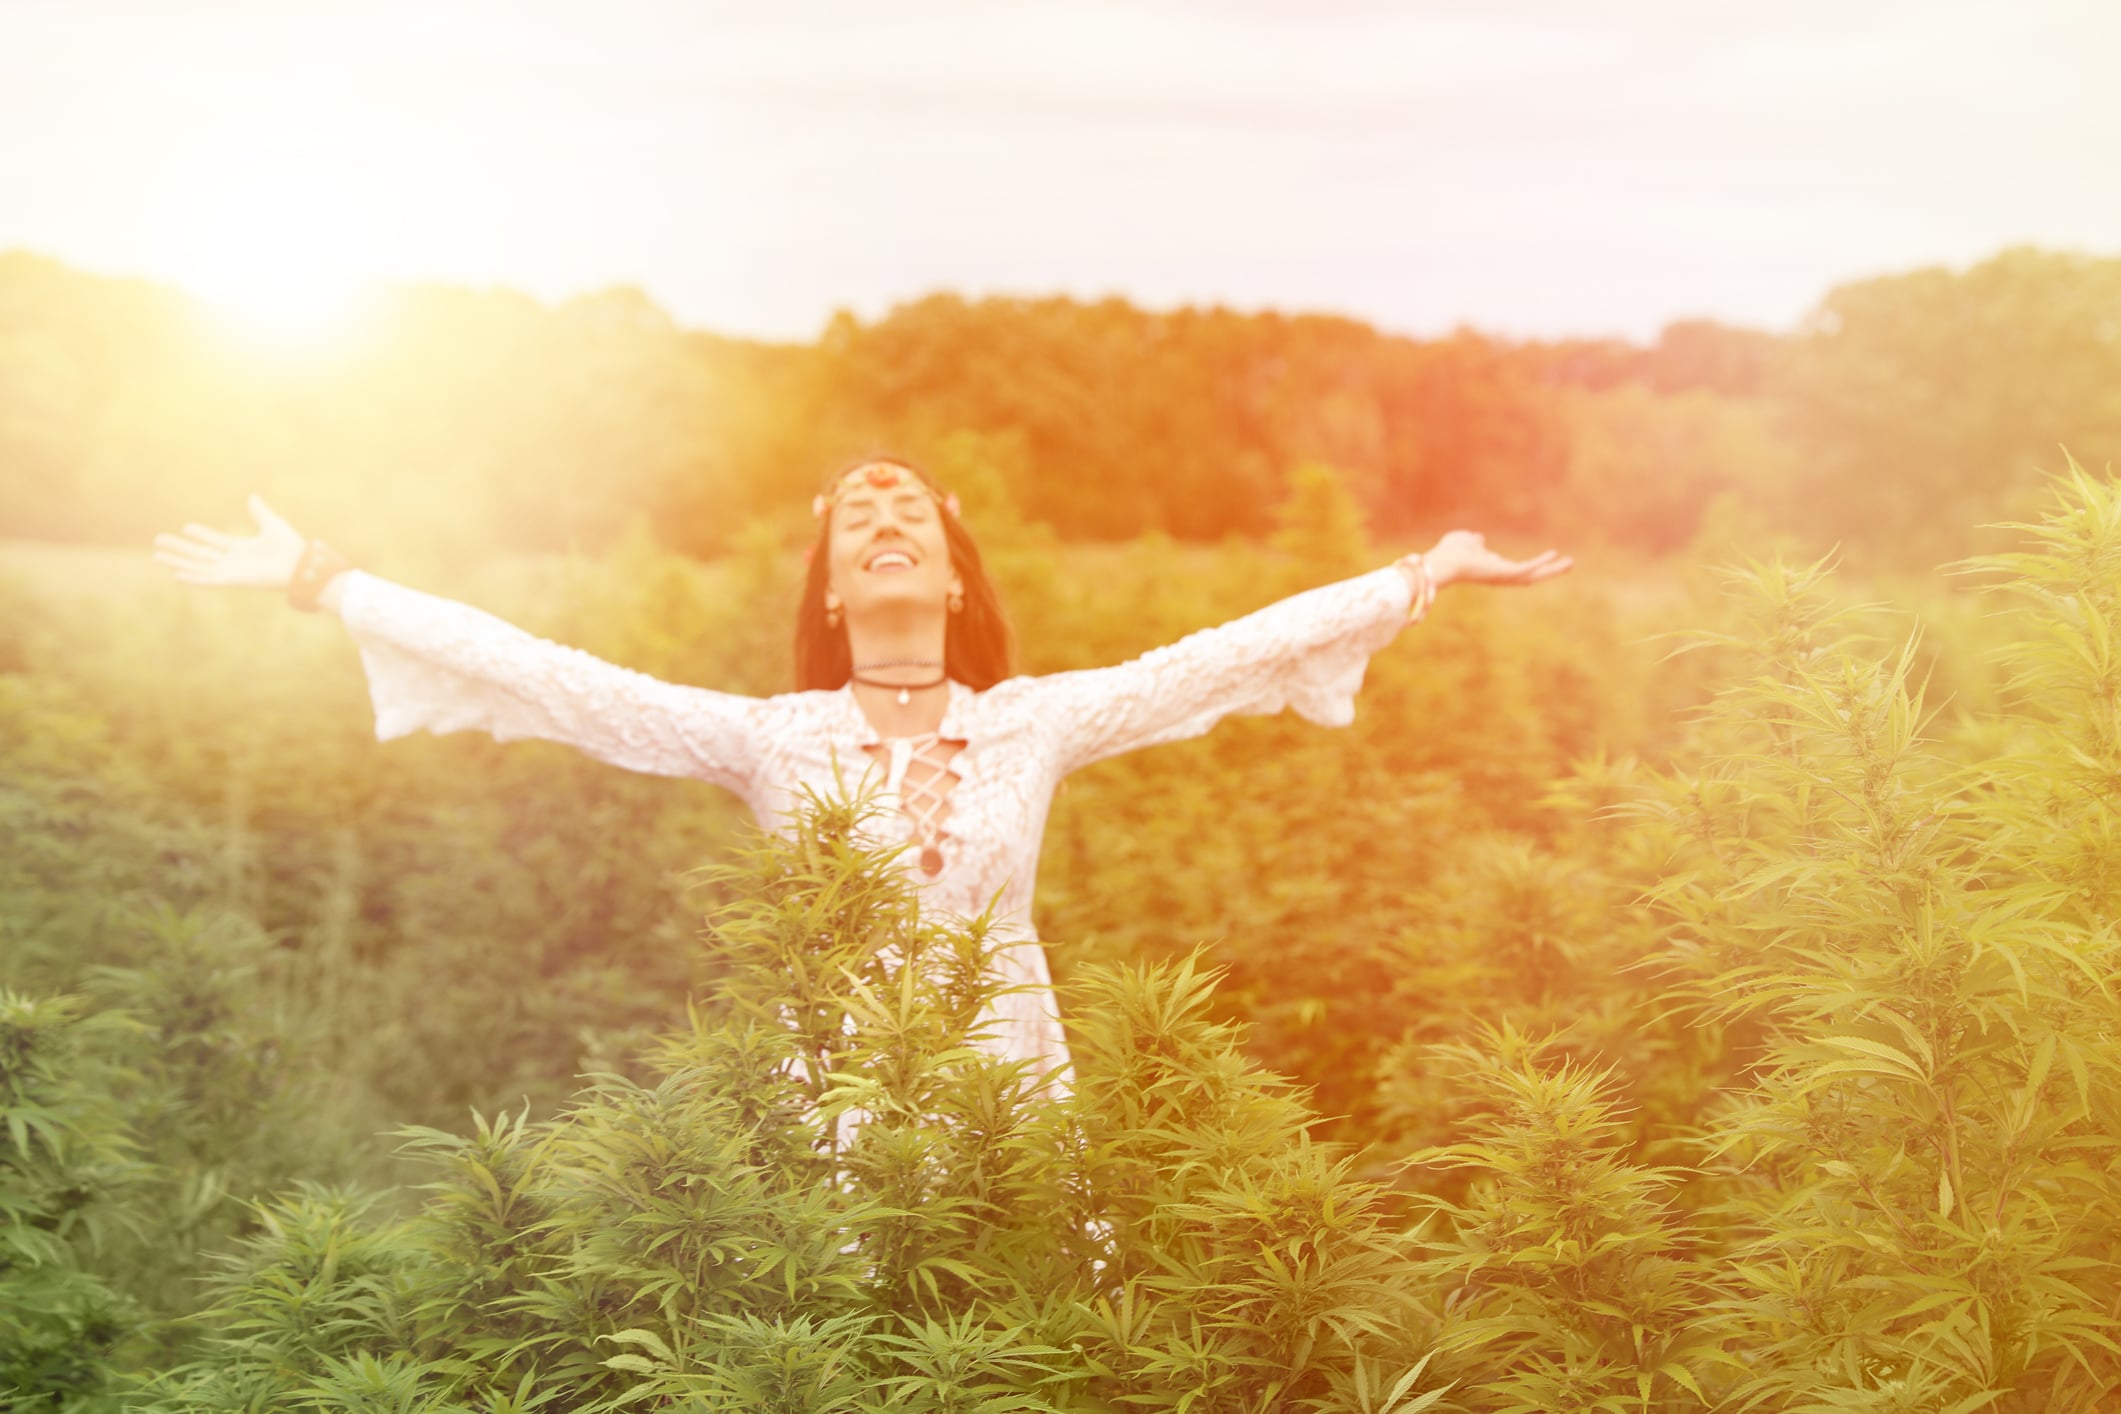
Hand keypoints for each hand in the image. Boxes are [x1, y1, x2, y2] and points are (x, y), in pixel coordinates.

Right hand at [153, 494, 306, 588]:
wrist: (300, 565)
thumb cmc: (290, 546)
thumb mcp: (272, 524)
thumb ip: (259, 512)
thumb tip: (252, 496)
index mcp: (242, 549)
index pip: (215, 541)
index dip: (200, 534)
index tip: (185, 527)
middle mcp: (233, 562)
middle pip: (199, 554)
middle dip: (179, 548)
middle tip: (158, 541)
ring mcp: (231, 572)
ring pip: (197, 566)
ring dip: (177, 561)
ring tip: (157, 556)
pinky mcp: (233, 581)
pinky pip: (208, 580)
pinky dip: (192, 578)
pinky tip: (175, 574)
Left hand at [1420, 531, 1570, 588]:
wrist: (1442, 562)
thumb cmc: (1449, 552)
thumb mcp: (1465, 541)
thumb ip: (1473, 540)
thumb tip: (1478, 539)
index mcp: (1495, 568)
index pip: (1519, 569)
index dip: (1535, 565)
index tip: (1551, 558)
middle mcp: (1502, 575)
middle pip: (1532, 575)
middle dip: (1551, 570)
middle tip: (1569, 563)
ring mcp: (1504, 576)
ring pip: (1534, 575)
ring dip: (1553, 569)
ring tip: (1571, 562)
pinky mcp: (1504, 573)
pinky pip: (1526, 569)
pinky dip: (1540, 562)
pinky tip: (1554, 554)